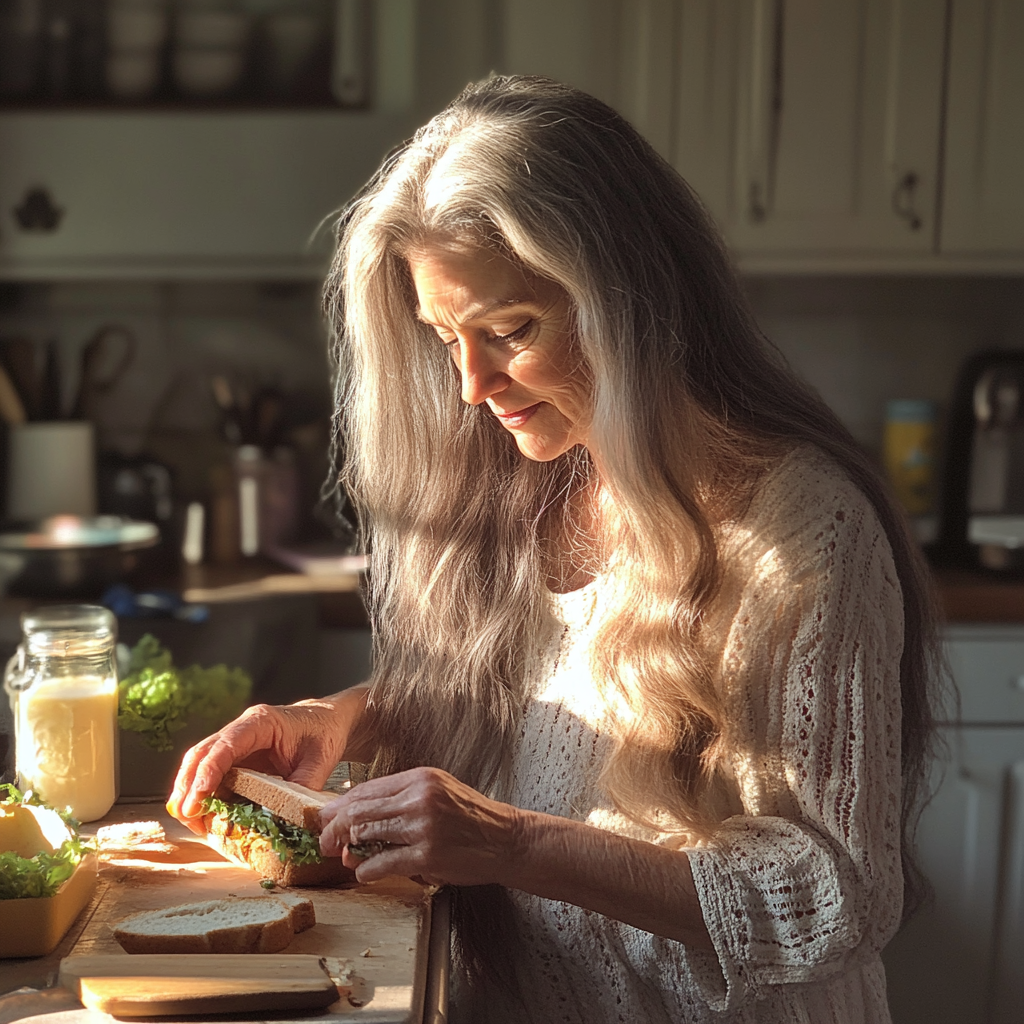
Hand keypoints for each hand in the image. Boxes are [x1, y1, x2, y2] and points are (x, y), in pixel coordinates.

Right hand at [167, 691, 364, 834]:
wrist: (328, 720)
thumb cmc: (324, 733)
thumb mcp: (321, 760)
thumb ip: (303, 787)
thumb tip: (287, 818)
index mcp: (260, 722)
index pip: (225, 745)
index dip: (207, 772)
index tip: (197, 799)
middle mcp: (241, 729)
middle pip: (202, 753)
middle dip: (188, 785)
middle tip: (187, 816)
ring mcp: (235, 744)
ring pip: (200, 764)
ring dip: (190, 792)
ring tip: (192, 822)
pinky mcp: (237, 759)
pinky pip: (213, 776)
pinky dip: (204, 796)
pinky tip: (204, 817)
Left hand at [318, 767, 519, 885]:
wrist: (506, 839)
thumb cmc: (472, 819)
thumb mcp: (439, 792)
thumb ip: (402, 800)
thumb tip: (359, 815)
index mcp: (420, 777)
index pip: (367, 788)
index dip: (341, 805)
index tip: (327, 818)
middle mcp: (420, 797)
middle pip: (360, 810)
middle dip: (335, 828)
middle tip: (324, 841)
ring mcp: (423, 826)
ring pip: (366, 834)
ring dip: (348, 849)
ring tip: (343, 857)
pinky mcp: (427, 854)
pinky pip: (382, 863)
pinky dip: (366, 870)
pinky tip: (365, 872)